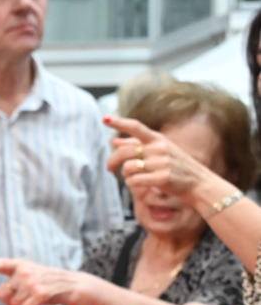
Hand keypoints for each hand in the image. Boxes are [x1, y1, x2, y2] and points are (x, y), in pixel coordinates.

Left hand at [0, 258, 75, 304]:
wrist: (70, 284)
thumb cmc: (44, 282)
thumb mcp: (27, 277)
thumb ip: (11, 283)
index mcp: (20, 265)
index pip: (2, 264)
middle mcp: (24, 272)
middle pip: (3, 293)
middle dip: (9, 299)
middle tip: (24, 294)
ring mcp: (32, 282)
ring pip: (14, 303)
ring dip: (23, 304)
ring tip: (35, 295)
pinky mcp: (40, 293)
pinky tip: (40, 301)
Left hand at [104, 115, 223, 202]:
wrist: (200, 184)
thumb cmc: (177, 168)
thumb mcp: (159, 152)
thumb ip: (136, 146)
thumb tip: (113, 141)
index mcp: (158, 139)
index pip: (136, 127)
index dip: (119, 122)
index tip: (105, 118)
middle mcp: (160, 148)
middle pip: (124, 151)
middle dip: (111, 161)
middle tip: (109, 169)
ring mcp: (162, 162)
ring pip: (128, 168)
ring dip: (125, 175)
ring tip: (133, 178)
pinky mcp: (163, 177)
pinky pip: (134, 181)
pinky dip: (132, 184)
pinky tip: (138, 186)